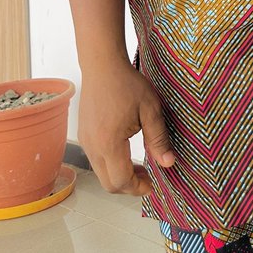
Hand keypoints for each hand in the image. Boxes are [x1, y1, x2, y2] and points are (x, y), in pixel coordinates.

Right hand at [78, 55, 176, 195]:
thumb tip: (168, 163)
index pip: (121, 181)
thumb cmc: (126, 83)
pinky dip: (111, 164)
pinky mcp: (84, 134)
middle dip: (129, 186)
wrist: (102, 65)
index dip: (138, 188)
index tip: (152, 182)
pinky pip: (96, 159)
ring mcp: (86, 140)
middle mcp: (92, 146)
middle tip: (147, 176)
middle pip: (108, 183)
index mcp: (108, 143)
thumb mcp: (150, 110)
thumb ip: (159, 139)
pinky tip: (124, 151)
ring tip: (138, 165)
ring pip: (101, 173)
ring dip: (119, 175)